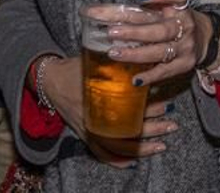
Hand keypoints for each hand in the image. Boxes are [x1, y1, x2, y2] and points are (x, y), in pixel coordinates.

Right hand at [39, 55, 179, 166]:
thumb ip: (114, 63)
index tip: (166, 104)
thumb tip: (143, 56)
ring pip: (119, 148)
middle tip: (172, 125)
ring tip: (162, 145)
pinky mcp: (84, 135)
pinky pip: (102, 154)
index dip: (149, 110)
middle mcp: (94, 120)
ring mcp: (89, 130)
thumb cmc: (71, 69)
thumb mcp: (92, 61)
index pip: (129, 111)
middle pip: (129, 132)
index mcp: (97, 100)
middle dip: (154, 130)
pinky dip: (118, 161)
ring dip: (143, 149)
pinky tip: (133, 163)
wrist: (48, 80)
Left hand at [105, 0, 214, 87]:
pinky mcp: (184, 64)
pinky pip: (165, 71)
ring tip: (114, 52)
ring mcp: (185, 47)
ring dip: (135, 54)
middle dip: (135, 31)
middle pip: (160, 29)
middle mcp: (185, 26)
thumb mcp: (167, 6)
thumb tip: (109, 10)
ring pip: (160, 51)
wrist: (204, 38)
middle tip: (111, 31)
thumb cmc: (175, 19)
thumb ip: (147, 5)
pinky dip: (150, 76)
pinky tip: (135, 79)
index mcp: (180, 7)